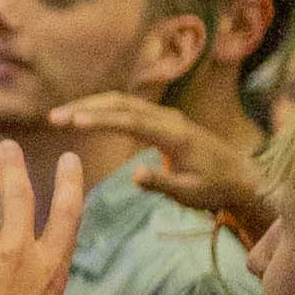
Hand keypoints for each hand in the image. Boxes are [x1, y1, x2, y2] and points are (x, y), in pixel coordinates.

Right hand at [49, 92, 274, 242]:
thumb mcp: (191, 193)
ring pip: (122, 102)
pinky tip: (83, 117)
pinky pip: (127, 109)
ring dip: (90, 105)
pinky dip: (102, 110)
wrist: (241, 176)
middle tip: (53, 117)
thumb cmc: (216, 188)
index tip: (73, 122)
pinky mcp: (161, 120)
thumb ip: (163, 183)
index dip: (100, 120)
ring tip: (60, 116)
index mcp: (174, 134)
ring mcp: (165, 116)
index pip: (131, 121)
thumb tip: (135, 175)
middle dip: (86, 107)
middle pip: (121, 103)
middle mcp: (168, 118)